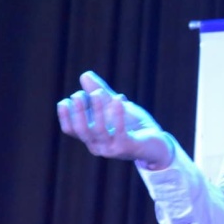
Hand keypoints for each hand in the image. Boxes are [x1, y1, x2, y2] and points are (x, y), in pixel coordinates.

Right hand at [57, 71, 173, 169]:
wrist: (157, 143)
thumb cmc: (133, 125)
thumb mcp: (114, 107)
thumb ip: (100, 93)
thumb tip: (85, 75)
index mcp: (91, 138)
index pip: (71, 130)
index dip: (66, 116)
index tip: (67, 99)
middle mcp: (98, 146)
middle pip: (82, 130)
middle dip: (78, 112)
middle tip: (77, 94)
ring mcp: (112, 149)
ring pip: (99, 130)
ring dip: (97, 110)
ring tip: (98, 93)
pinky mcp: (128, 147)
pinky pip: (120, 132)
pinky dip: (118, 114)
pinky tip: (119, 98)